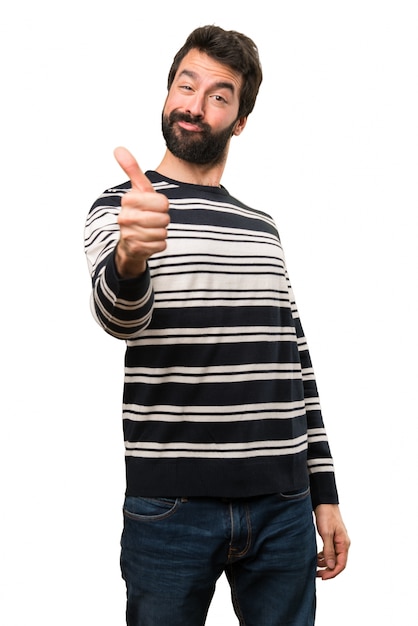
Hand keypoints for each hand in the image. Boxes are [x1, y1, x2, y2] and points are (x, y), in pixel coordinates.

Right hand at [113, 146, 169, 277]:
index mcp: (128, 200)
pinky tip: (150, 241)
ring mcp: (129, 234)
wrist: (130, 240)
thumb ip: (132, 169)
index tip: (154, 206)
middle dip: (163, 219)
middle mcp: (124, 217)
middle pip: (164, 218)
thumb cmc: (138, 210)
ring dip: (161, 232)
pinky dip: (160, 244)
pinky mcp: (135, 249)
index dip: (163, 205)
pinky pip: (161, 245)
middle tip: (154, 219)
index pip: (163, 202)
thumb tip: (118, 148)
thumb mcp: (138, 190)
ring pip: (163, 232)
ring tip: (151, 229)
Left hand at [314, 504, 349, 579]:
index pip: (341, 564)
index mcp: (344, 544)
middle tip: (316, 574)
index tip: (322, 577)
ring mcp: (337, 541)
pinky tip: (316, 557)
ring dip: (324, 564)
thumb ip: (329, 550)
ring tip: (314, 566)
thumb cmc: (326, 515)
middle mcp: (342, 544)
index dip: (332, 573)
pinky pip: (329, 552)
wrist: (324, 502)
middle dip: (328, 570)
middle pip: (337, 563)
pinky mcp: (332, 538)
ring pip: (333, 558)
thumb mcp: (326, 533)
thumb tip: (331, 566)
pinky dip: (323, 556)